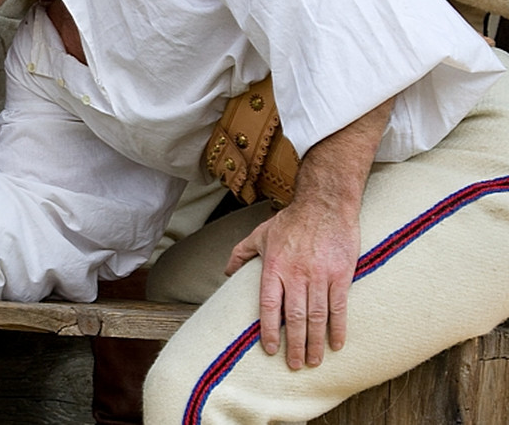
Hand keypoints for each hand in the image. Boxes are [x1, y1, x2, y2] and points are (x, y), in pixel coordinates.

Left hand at [225, 195, 359, 369]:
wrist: (324, 204)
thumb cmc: (291, 220)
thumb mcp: (259, 234)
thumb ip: (241, 254)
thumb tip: (226, 273)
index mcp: (273, 267)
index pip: (269, 306)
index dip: (269, 330)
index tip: (269, 349)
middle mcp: (296, 274)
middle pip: (294, 317)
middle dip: (293, 345)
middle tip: (293, 365)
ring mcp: (320, 275)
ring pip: (316, 316)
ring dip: (314, 342)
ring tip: (312, 362)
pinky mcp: (341, 274)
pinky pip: (339, 306)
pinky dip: (338, 328)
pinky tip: (337, 344)